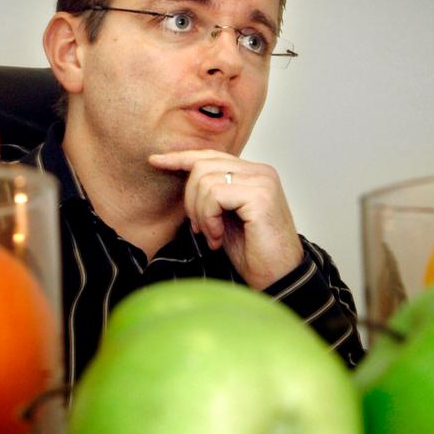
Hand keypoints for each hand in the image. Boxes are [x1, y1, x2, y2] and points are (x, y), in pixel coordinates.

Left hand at [149, 150, 303, 289]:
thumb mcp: (224, 218)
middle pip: (202, 166)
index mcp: (253, 173)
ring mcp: (262, 181)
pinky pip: (215, 195)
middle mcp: (260, 171)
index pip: (210, 156)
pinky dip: (209, 219)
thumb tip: (181, 175)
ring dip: (200, 214)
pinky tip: (218, 237)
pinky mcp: (260, 195)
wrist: (278, 277)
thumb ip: (211, 194)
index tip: (155, 161)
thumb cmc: (253, 253)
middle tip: (199, 229)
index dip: (180, 158)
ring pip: (205, 180)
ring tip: (212, 236)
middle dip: (190, 200)